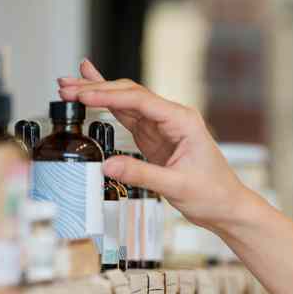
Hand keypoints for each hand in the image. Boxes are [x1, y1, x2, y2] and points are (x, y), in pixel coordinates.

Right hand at [57, 60, 253, 231]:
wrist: (227, 207)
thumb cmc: (213, 195)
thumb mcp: (176, 187)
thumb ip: (141, 174)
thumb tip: (108, 166)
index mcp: (183, 121)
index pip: (140, 101)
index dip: (109, 96)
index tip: (83, 96)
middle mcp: (172, 118)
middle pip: (129, 95)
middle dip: (96, 89)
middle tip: (65, 86)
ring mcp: (162, 126)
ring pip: (124, 103)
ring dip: (96, 95)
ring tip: (67, 86)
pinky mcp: (154, 138)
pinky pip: (126, 116)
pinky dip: (106, 106)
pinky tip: (89, 93)